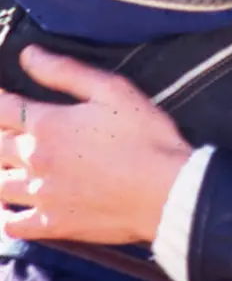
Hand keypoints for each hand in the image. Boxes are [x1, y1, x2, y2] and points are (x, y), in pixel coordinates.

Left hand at [0, 45, 191, 244]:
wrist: (165, 190)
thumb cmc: (144, 134)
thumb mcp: (111, 89)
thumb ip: (64, 71)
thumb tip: (28, 55)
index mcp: (47, 125)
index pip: (3, 107)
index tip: (1, 91)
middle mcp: (35, 161)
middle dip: (1, 130)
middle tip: (11, 123)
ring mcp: (41, 196)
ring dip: (2, 167)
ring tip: (12, 160)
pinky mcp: (52, 225)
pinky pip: (12, 223)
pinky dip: (8, 212)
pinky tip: (16, 203)